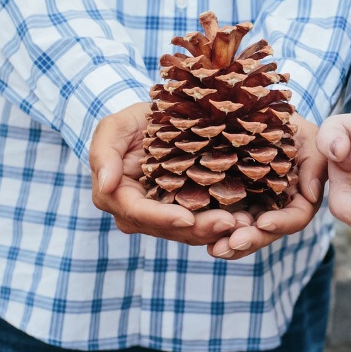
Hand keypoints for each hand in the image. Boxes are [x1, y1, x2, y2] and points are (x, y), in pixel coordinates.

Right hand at [90, 102, 243, 245]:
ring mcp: (166, 214)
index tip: (187, 219)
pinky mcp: (190, 208)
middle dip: (199, 229)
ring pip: (190, 231)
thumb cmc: (131, 122)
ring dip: (216, 230)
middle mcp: (141, 213)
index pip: (139, 213)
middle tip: (229, 223)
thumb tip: (105, 185)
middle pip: (169, 228)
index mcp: (117, 197)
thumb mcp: (113, 128)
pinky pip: (205, 221)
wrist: (157, 120)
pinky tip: (247, 219)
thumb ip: (104, 155)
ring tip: (244, 224)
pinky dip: (224, 222)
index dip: (163, 219)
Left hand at [208, 113, 325, 259]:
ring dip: (229, 242)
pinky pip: (221, 218)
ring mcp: (253, 204)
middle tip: (228, 245)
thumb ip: (316, 164)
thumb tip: (311, 196)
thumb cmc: (291, 121)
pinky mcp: (228, 198)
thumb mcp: (310, 136)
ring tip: (213, 249)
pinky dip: (212, 228)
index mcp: (300, 195)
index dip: (281, 222)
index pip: (296, 216)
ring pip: (243, 231)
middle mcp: (277, 206)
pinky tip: (198, 233)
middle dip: (249, 240)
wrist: (258, 109)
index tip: (262, 222)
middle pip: (267, 231)